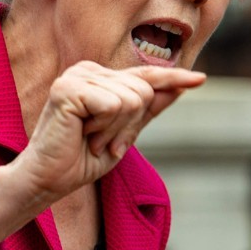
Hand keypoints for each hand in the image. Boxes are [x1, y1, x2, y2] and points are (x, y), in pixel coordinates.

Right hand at [15, 62, 205, 205]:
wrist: (49, 179)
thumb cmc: (83, 158)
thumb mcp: (125, 133)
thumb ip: (149, 109)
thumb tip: (181, 87)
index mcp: (101, 78)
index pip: (146, 76)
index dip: (175, 79)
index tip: (201, 79)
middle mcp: (89, 70)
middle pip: (144, 91)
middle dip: (130, 126)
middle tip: (102, 141)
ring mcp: (77, 76)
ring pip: (132, 99)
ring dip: (115, 130)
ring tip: (90, 138)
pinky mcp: (68, 88)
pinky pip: (114, 105)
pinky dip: (104, 128)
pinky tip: (82, 134)